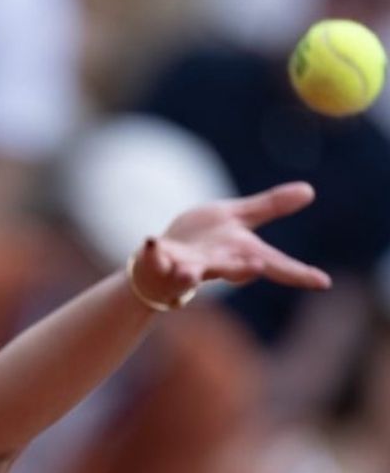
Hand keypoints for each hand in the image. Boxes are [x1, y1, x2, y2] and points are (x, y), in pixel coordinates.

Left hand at [129, 182, 331, 308]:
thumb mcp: (236, 220)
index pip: (273, 264)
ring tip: (188, 271)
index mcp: (238, 254)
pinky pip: (153, 257)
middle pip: (231, 270)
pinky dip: (152, 252)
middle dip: (241, 269)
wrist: (160, 264)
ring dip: (190, 272)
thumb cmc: (202, 243)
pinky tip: (150, 242)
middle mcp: (214, 265)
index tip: (323, 282)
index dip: (297, 273)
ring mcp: (185, 267)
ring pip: (190, 273)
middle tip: (255, 266)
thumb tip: (309, 190)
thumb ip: (269, 207)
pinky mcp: (159, 262)